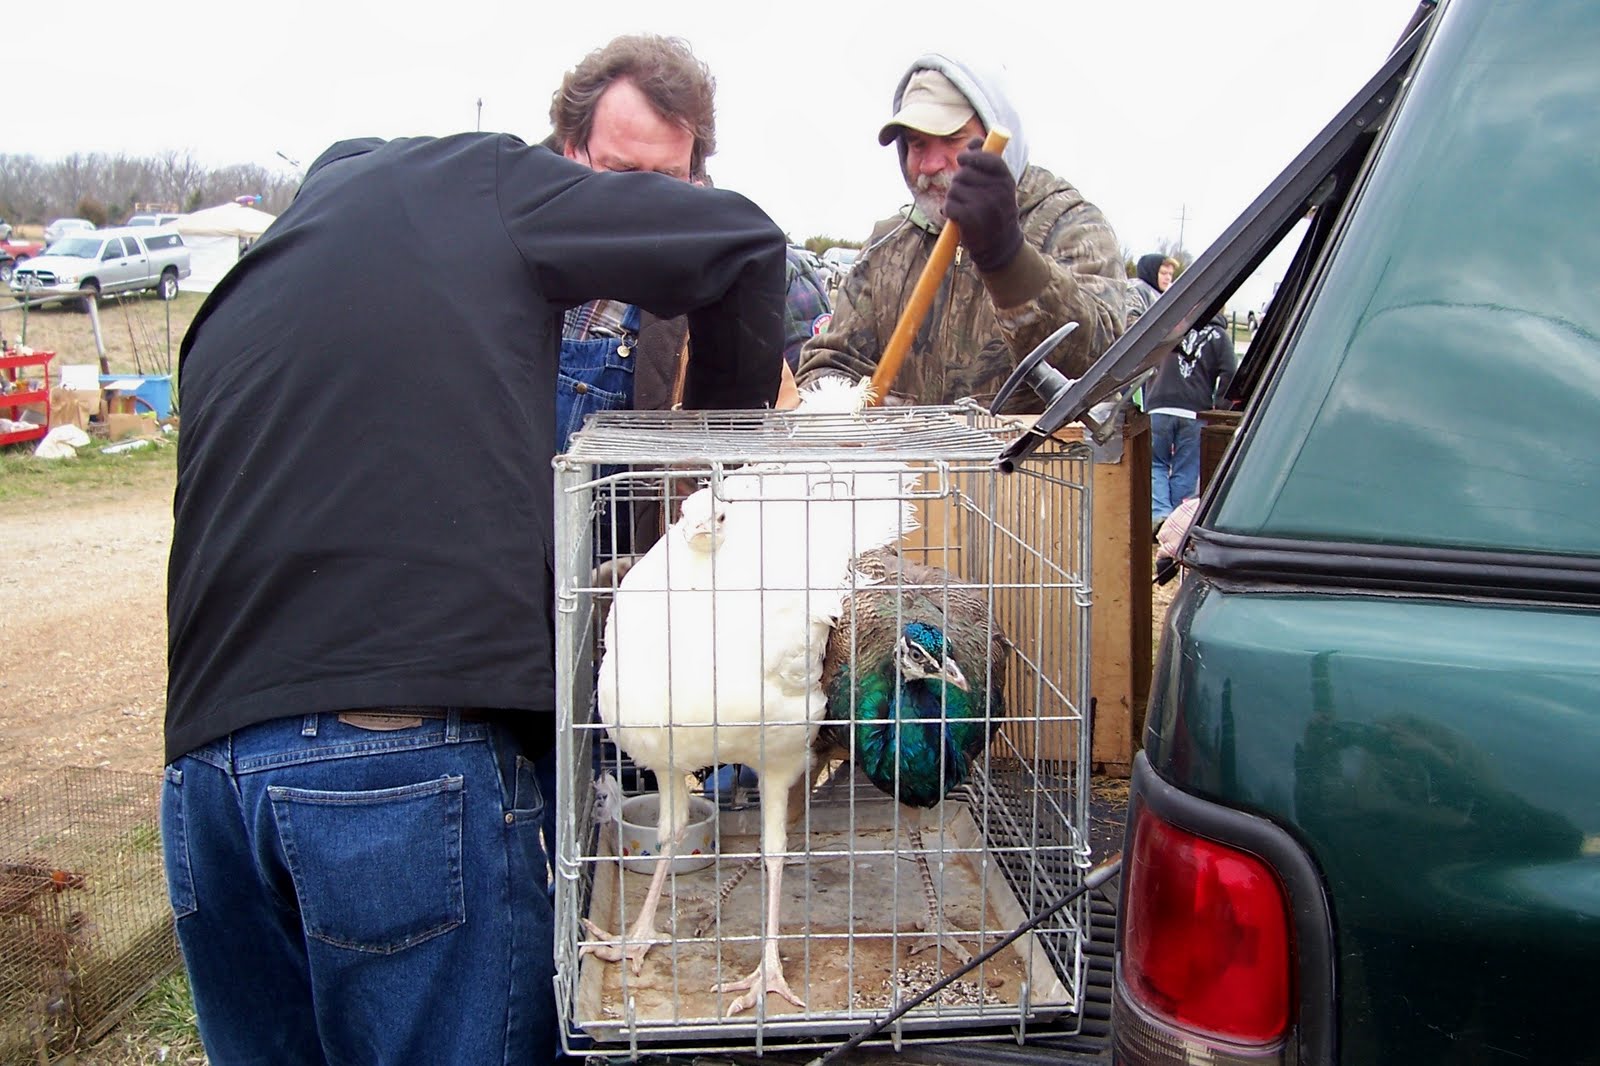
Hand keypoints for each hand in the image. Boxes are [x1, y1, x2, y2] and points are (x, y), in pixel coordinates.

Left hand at [944, 137, 1022, 272]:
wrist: (999, 246)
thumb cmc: (995, 211)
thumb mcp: (998, 185)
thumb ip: (986, 162)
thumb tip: (975, 141)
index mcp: (1006, 180)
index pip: (988, 158)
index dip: (972, 155)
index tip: (962, 158)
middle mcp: (998, 191)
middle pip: (964, 172)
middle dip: (959, 181)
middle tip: (967, 195)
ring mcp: (986, 205)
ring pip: (954, 189)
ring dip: (953, 198)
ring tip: (964, 209)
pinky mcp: (972, 219)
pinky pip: (949, 205)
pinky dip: (949, 211)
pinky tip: (957, 218)